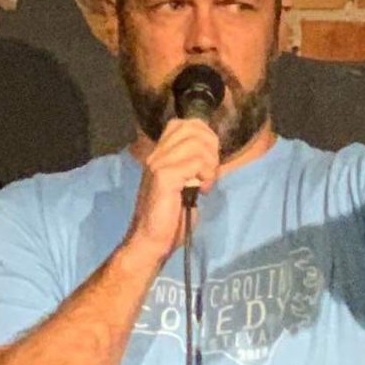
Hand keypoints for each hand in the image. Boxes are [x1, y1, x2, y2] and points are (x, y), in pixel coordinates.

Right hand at [125, 117, 218, 257]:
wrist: (152, 241)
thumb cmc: (170, 218)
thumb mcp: (184, 185)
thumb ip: (193, 166)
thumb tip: (212, 153)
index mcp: (160, 154)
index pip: (185, 124)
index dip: (205, 136)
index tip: (209, 162)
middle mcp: (156, 154)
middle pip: (193, 127)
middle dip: (211, 147)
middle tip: (209, 172)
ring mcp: (158, 163)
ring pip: (197, 143)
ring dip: (209, 164)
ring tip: (205, 183)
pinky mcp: (164, 176)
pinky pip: (196, 163)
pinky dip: (206, 176)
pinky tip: (201, 191)